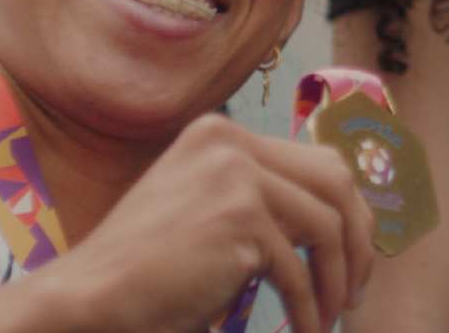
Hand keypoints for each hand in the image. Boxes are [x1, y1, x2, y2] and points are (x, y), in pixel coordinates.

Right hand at [49, 115, 374, 332]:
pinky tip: (305, 329)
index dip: (346, 210)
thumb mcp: (206, 210)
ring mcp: (234, 175)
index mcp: (219, 134)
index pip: (315, 161)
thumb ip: (259, 198)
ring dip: (337, 280)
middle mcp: (229, 142)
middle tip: (355, 288)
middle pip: (335, 181)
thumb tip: (338, 217)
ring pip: (327, 226)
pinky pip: (297, 268)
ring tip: (331, 316)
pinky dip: (308, 306)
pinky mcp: (238, 217)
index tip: (352, 255)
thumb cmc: (146, 268)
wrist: (90, 295)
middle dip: (358, 239)